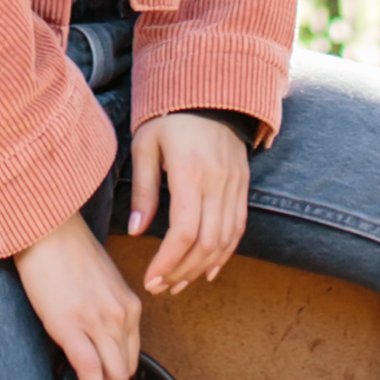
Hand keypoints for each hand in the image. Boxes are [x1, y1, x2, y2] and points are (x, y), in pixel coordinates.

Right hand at [16, 206, 150, 379]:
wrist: (45, 228)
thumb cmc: (65, 249)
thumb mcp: (99, 281)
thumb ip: (105, 308)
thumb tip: (96, 331)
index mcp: (129, 303)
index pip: (132, 351)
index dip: (121, 373)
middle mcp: (121, 315)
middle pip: (126, 368)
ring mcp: (99, 322)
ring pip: (113, 375)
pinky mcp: (72, 327)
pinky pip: (90, 372)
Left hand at [122, 109, 253, 297]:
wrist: (209, 92)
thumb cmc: (169, 117)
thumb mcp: (146, 147)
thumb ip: (144, 191)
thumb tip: (137, 233)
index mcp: (191, 173)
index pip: (184, 232)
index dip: (167, 262)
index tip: (150, 280)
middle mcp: (218, 183)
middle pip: (206, 243)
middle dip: (182, 272)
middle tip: (159, 288)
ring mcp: (235, 186)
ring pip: (225, 241)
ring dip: (201, 268)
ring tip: (177, 284)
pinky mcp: (242, 187)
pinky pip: (238, 229)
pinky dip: (225, 254)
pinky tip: (207, 270)